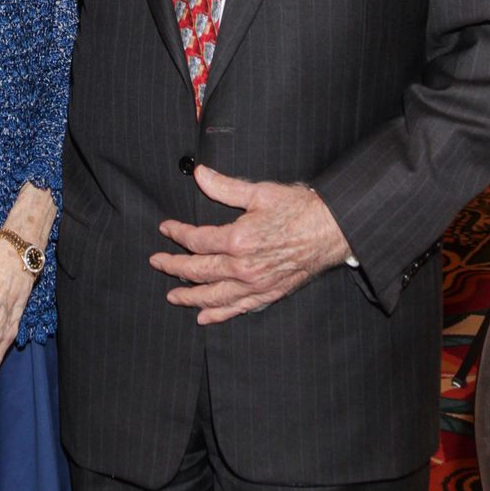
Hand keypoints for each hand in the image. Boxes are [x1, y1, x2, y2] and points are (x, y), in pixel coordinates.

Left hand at [149, 166, 350, 323]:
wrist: (332, 230)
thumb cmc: (299, 208)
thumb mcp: (259, 192)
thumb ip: (225, 186)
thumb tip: (199, 173)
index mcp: (237, 240)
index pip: (196, 240)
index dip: (177, 234)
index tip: (165, 229)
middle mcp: (243, 268)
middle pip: (198, 271)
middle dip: (174, 267)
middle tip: (157, 263)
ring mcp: (255, 285)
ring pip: (214, 296)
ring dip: (190, 296)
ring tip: (172, 296)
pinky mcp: (268, 294)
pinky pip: (237, 308)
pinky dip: (219, 314)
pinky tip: (205, 317)